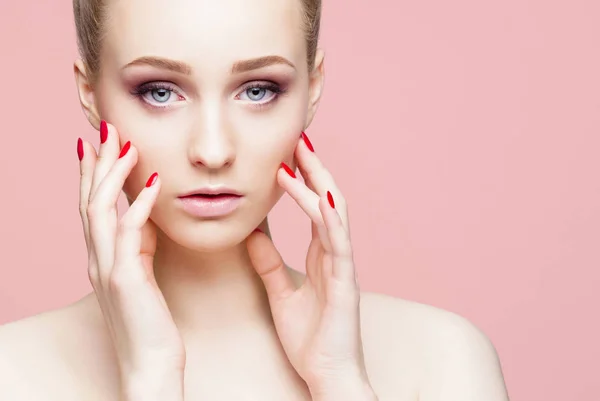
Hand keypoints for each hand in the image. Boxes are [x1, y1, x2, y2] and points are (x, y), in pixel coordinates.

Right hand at [77, 122, 184, 400]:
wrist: (150, 363)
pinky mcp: (125, 278)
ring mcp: (108, 268)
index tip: (98, 143)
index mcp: (101, 257)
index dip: (92, 173)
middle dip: (97, 162)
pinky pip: (131, 233)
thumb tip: (145, 214)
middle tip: (105, 128)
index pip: (92, 206)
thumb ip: (138, 245)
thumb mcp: (141, 274)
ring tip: (124, 144)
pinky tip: (154, 182)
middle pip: (90, 200)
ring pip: (101, 209)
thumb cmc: (149, 320)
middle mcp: (97, 258)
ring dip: (113, 174)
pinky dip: (140, 204)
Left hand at [246, 132, 376, 399]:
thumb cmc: (311, 339)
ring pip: (335, 212)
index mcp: (322, 255)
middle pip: (327, 199)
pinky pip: (338, 241)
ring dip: (319, 181)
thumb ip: (269, 262)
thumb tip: (251, 232)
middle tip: (297, 136)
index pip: (313, 206)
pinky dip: (329, 215)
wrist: (329, 375)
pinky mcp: (345, 281)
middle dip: (313, 167)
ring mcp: (343, 265)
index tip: (286, 152)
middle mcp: (335, 253)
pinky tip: (321, 193)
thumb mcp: (281, 294)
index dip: (302, 178)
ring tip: (301, 153)